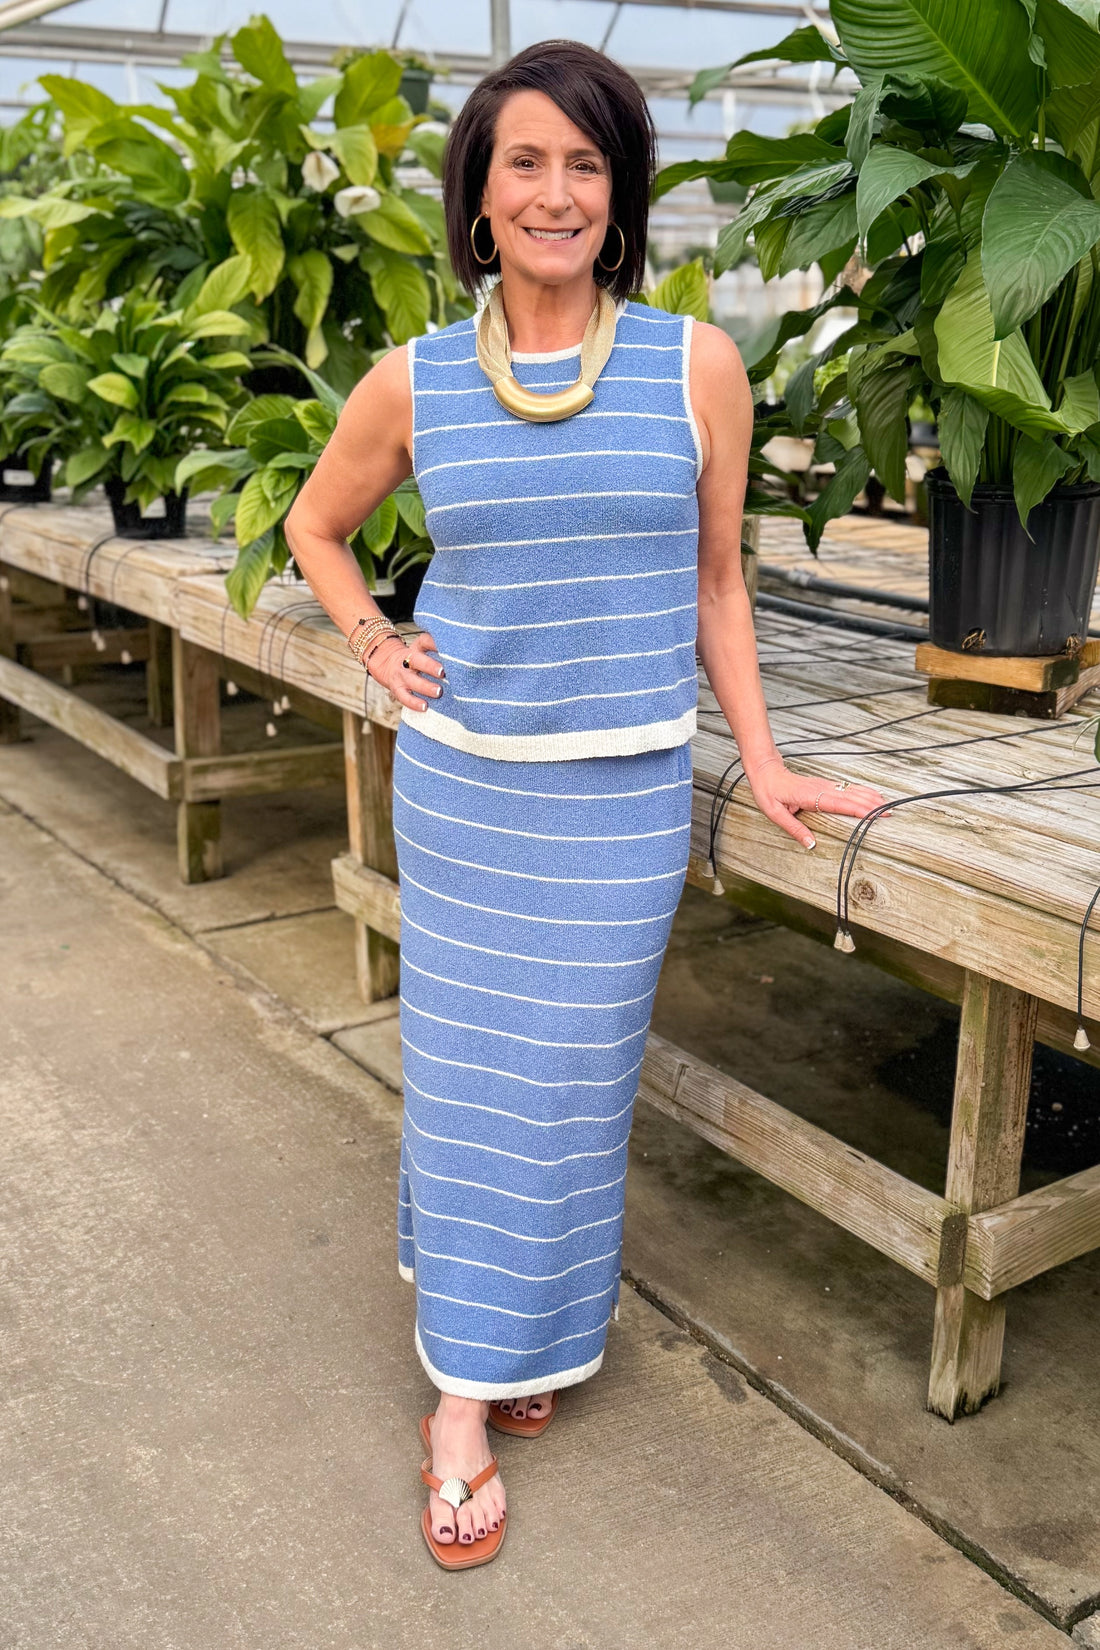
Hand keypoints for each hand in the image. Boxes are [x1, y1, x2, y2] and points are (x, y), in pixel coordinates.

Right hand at [368, 629, 445, 711]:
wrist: (388, 664)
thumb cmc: (416, 659)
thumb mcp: (423, 650)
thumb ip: (439, 651)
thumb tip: (462, 658)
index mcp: (416, 648)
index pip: (424, 641)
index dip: (434, 643)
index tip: (448, 648)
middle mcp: (407, 660)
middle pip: (417, 661)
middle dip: (430, 666)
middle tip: (442, 672)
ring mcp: (402, 676)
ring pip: (412, 681)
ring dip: (425, 687)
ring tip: (438, 692)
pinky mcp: (397, 689)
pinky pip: (404, 697)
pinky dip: (414, 703)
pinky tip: (425, 707)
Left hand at [745, 755, 887, 850]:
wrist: (766, 771)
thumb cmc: (769, 791)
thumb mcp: (776, 814)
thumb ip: (794, 829)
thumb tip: (811, 844)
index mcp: (812, 796)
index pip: (841, 805)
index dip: (859, 810)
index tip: (874, 815)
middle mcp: (822, 789)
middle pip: (852, 798)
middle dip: (872, 805)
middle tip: (890, 814)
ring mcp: (825, 785)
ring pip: (852, 791)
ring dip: (870, 798)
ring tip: (887, 805)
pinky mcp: (825, 785)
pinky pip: (847, 789)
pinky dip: (862, 792)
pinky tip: (870, 796)